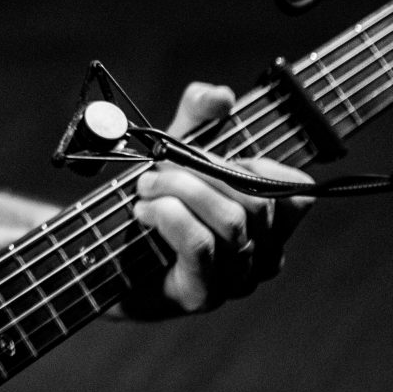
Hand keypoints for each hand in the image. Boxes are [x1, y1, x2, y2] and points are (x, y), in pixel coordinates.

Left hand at [123, 82, 312, 316]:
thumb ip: (196, 116)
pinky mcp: (201, 295)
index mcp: (268, 222)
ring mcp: (235, 281)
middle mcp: (263, 256)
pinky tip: (143, 211)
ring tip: (144, 186)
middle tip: (157, 166)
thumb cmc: (148, 200)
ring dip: (179, 189)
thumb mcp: (174, 149)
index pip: (295, 190)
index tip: (209, 154)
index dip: (259, 164)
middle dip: (202, 170)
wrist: (98, 254)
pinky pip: (200, 243)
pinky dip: (168, 215)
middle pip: (257, 202)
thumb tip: (221, 96)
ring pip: (230, 221)